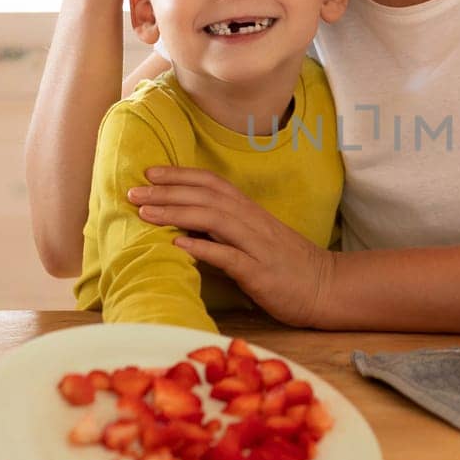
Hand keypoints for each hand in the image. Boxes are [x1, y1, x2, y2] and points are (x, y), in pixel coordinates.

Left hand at [129, 167, 336, 328]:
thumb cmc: (288, 267)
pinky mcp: (260, 272)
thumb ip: (226, 232)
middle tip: (133, 191)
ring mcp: (257, 246)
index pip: (212, 183)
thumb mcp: (255, 242)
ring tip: (146, 213)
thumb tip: (188, 227)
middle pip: (206, 197)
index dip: (180, 175)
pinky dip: (203, 248)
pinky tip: (178, 244)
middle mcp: (253, 222)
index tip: (149, 172)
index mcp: (250, 213)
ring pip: (214, 219)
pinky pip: (229, 256)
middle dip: (167, 191)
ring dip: (177, 213)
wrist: (326, 288)